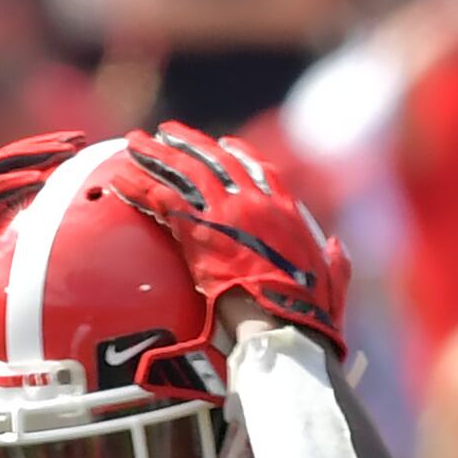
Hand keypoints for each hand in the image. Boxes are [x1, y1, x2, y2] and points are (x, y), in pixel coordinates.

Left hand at [115, 125, 346, 353]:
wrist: (284, 325)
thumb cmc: (309, 314)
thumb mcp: (333, 280)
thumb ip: (335, 260)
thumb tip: (337, 248)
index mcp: (286, 211)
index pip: (260, 170)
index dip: (238, 154)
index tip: (221, 143)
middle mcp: (256, 202)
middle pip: (214, 162)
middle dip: (187, 143)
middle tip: (165, 132)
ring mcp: (227, 213)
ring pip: (185, 172)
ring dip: (157, 155)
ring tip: (134, 142)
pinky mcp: (201, 232)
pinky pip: (163, 201)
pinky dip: (139, 188)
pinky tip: (120, 179)